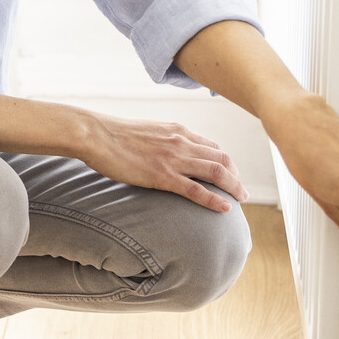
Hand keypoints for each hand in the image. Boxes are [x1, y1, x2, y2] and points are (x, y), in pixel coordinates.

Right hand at [76, 112, 246, 212]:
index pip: (212, 146)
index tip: (230, 175)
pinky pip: (196, 190)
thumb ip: (162, 139)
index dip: (226, 162)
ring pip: (216, 173)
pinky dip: (214, 199)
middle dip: (236, 176)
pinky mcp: (162, 175)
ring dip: (234, 187)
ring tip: (241, 200)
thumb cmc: (114, 135)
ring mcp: (173, 159)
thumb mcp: (147, 131)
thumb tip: (165, 151)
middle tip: (242, 191)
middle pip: (222, 159)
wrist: (96, 134)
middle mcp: (181, 142)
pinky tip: (225, 208)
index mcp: (178, 130)